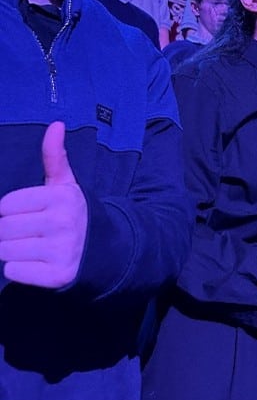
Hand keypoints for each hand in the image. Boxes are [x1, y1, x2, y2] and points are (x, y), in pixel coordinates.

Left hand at [0, 122, 87, 287]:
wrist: (103, 249)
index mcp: (61, 197)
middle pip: (3, 228)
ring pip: (4, 250)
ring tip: (32, 248)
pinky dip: (19, 270)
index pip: (7, 204)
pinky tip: (36, 264)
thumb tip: (56, 124)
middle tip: (28, 234)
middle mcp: (62, 222)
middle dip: (9, 232)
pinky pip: (14, 271)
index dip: (12, 211)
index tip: (30, 214)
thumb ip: (54, 156)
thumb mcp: (65, 184)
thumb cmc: (73, 213)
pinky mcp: (58, 275)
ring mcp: (61, 250)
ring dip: (12, 251)